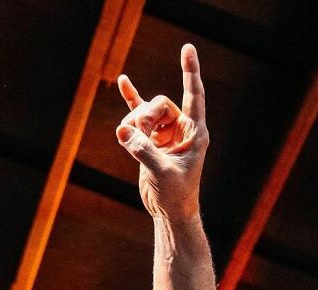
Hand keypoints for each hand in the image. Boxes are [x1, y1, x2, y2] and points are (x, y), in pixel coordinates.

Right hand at [116, 43, 208, 220]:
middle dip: (144, 116)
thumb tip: (123, 132)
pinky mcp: (151, 140)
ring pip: (146, 112)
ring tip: (127, 139)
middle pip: (159, 104)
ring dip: (134, 122)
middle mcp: (182, 130)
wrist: (170, 211)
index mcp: (195, 133)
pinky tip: (123, 82)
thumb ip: (144, 151)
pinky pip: (140, 114)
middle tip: (136, 135)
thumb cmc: (176, 195)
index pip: (193, 96)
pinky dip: (131, 101)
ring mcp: (166, 133)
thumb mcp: (162, 173)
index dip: (190, 73)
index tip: (187, 50)